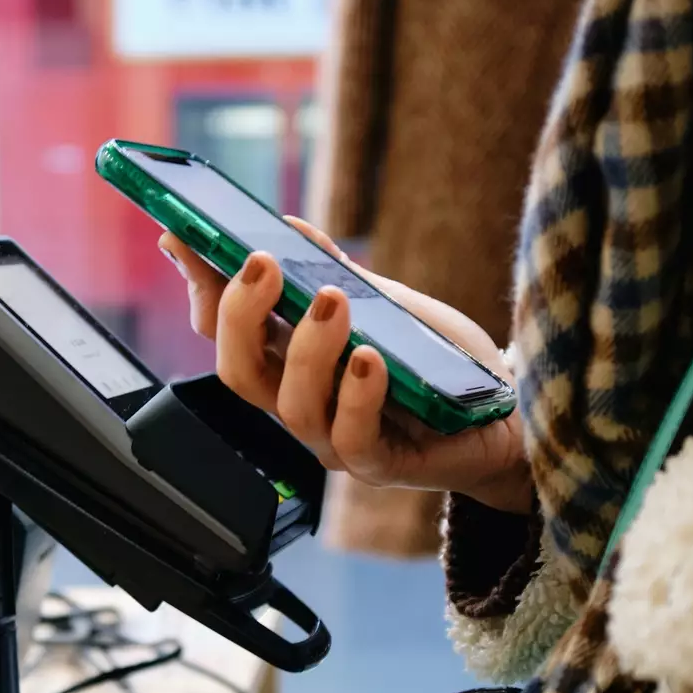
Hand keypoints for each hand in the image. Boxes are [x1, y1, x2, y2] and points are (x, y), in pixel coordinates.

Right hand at [158, 217, 531, 513]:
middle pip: (239, 372)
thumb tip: (288, 227)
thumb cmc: (441, 364)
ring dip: (307, 347)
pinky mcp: (380, 465)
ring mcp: (334, 439)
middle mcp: (301, 403)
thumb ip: (335, 275)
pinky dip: (356, 396)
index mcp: (290, 363)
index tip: (183, 235)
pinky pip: (351, 438)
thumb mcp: (388, 305)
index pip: (224, 330)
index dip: (199, 285)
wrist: (509, 416)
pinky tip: (370, 359)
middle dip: (239, 316)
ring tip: (333, 300)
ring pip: (290, 404)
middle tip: (259, 264)